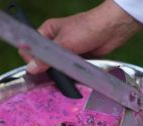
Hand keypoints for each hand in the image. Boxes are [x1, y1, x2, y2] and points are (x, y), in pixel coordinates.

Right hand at [20, 0, 142, 73]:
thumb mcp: (64, 43)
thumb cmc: (87, 29)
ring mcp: (67, 51)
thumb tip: (32, 69)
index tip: (37, 70)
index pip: (31, 48)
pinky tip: (71, 80)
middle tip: (51, 78)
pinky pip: (70, 70)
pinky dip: (70, 75)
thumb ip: (47, 58)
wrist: (112, 29)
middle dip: (47, 70)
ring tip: (62, 79)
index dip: (32, 60)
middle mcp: (55, 41)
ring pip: (58, 67)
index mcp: (47, 32)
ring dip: (60, 73)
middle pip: (44, 60)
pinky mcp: (78, 59)